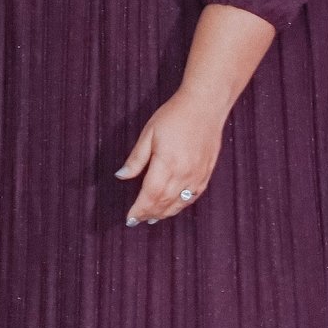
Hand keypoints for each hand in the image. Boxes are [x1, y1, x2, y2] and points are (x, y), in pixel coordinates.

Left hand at [115, 89, 228, 225]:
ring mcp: (198, 175)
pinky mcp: (206, 173)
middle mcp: (184, 174)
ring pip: (180, 202)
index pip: (150, 195)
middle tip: (137, 221)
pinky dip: (181, 205)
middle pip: (164, 202)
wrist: (205, 106)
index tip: (129, 218)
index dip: (139, 209)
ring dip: (165, 213)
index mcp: (167, 164)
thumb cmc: (174, 116)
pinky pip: (193, 196)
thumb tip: (121, 176)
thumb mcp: (148, 134)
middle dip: (149, 214)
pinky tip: (174, 206)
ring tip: (152, 219)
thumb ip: (136, 159)